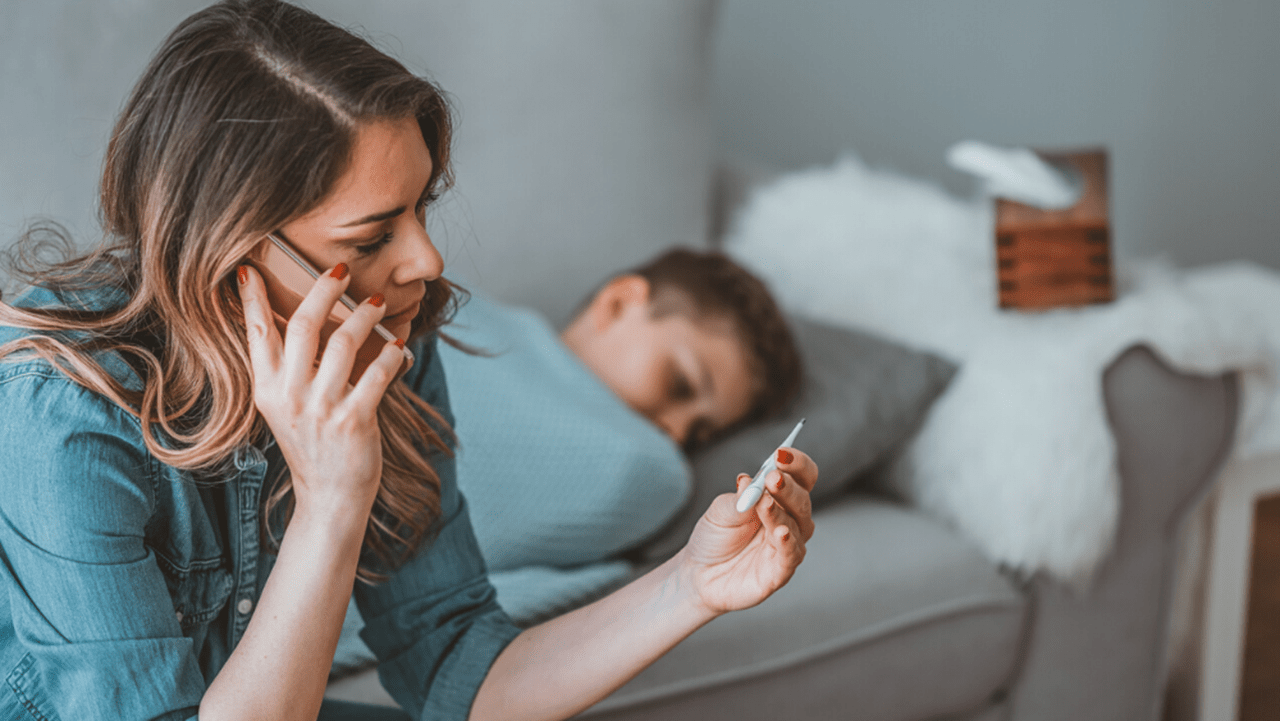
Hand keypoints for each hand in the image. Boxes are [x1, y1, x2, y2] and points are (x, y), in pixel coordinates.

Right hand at [237, 263, 405, 519]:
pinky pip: (376, 374)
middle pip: (302, 326)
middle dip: (322, 290)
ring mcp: (321, 410)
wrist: (331, 497)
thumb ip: (288, 370)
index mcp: (267, 389)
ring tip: (376, 302)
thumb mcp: (286, 407)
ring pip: (342, 343)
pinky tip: (396, 343)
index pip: (256, 333)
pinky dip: (389, 353)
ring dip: (364, 316)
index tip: (251, 267)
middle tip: (339, 268)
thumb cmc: (313, 445)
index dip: (252, 299)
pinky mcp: (354, 421)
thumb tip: (305, 320)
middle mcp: (289, 396)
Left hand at [678, 448, 817, 614]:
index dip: (796, 464)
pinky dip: (788, 543)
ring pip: (796, 526)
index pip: (801, 477)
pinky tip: (780, 532)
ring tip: (765, 503)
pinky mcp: (780, 571)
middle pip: (802, 499)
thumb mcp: (721, 510)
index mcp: (780, 499)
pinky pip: (790, 555)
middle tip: (772, 477)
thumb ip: (738, 497)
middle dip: (788, 487)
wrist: (698, 573)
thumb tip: (748, 480)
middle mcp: (790, 520)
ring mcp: (788, 546)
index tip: (781, 454)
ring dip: (781, 512)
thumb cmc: (715, 537)